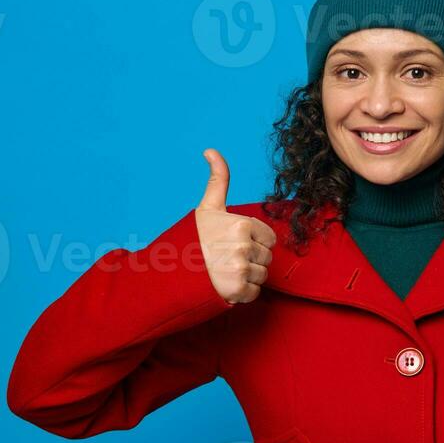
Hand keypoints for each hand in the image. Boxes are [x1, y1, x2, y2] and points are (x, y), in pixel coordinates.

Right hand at [195, 148, 275, 303]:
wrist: (174, 271)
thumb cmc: (195, 238)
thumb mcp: (209, 207)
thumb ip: (218, 179)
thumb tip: (210, 150)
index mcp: (242, 224)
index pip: (269, 238)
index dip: (255, 242)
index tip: (235, 243)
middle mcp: (243, 246)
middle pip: (267, 257)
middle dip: (251, 259)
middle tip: (228, 258)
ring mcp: (241, 269)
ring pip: (262, 275)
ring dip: (248, 276)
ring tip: (226, 271)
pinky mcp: (238, 291)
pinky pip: (255, 292)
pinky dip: (243, 292)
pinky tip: (226, 284)